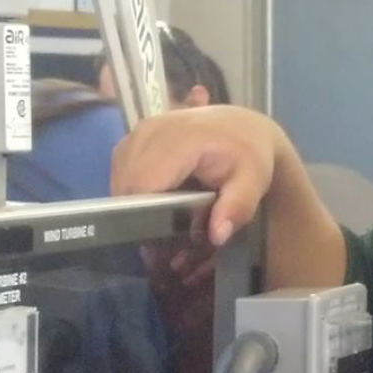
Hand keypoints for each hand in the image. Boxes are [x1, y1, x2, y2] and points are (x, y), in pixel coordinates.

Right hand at [112, 105, 296, 246]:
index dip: (146, 220)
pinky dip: (133, 192)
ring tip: (162, 218)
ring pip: (120, 182)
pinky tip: (156, 198)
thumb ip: (237, 208)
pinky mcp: (133, 135)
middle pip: (126, 188)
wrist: (241, 125)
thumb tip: (217, 236)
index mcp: (181, 139)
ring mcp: (138, 130)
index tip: (161, 246)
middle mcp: (151, 130)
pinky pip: (120, 172)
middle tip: (164, 241)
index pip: (143, 186)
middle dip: (139, 218)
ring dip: (135, 206)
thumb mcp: (253, 182)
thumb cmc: (248, 154)